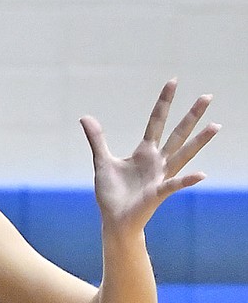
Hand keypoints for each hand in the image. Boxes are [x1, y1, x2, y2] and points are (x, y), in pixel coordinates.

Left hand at [82, 81, 218, 235]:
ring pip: (183, 155)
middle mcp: (157, 161)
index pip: (156, 121)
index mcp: (145, 152)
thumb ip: (97, 140)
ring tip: (215, 126)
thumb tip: (85, 117)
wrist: (114, 221)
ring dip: (199, 141)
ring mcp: (160, 177)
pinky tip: (201, 175)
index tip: (173, 81)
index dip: (164, 102)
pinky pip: (174, 185)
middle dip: (192, 116)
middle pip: (177, 133)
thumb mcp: (103, 162)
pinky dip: (187, 180)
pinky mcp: (158, 193)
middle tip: (208, 96)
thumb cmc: (111, 194)